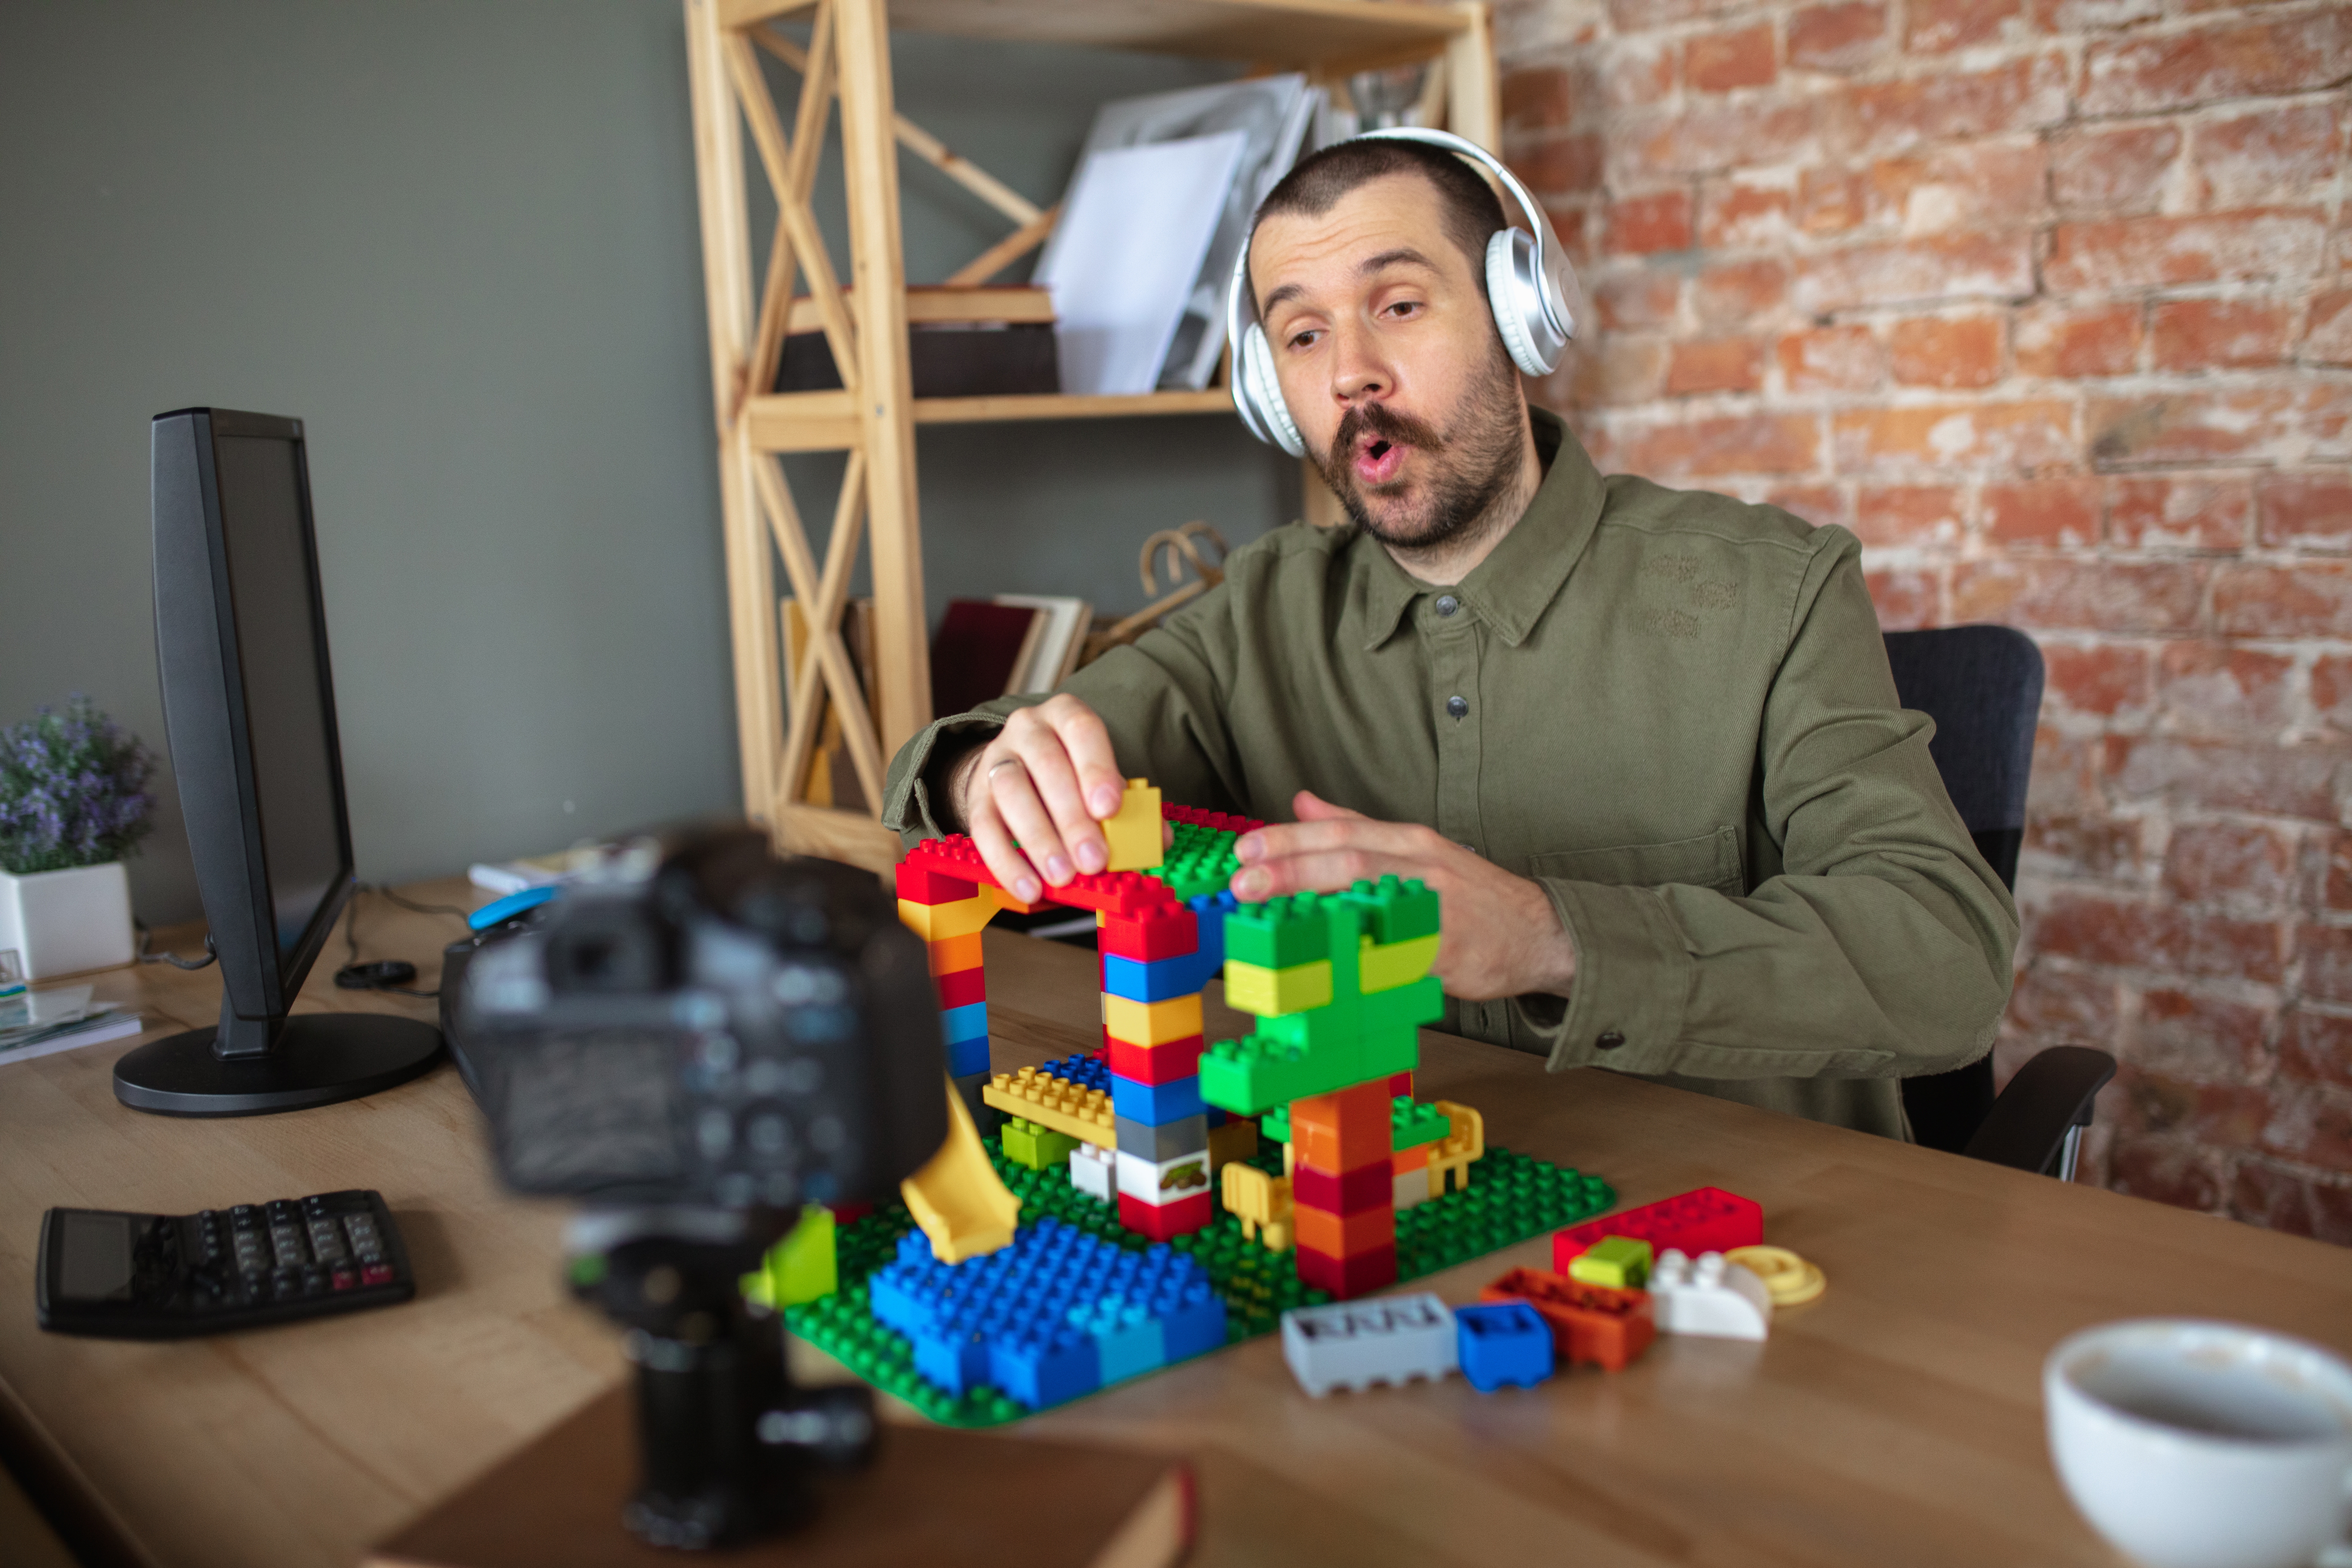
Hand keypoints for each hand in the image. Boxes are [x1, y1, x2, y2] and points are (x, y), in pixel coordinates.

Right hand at [948, 695, 1138, 903]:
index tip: (1108, 809)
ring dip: (1039, 839)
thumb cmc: (1072, 775)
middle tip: (1093, 860)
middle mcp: (1027, 729)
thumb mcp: (1103, 781)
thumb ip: (1131, 807)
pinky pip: (984, 828)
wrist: (1018, 770)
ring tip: (1062, 876)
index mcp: (1066, 716)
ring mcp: (996, 759)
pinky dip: (1007, 862)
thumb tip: (1160, 839)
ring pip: (1012, 792)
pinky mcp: (976, 795)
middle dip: (1072, 818)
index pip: (1082, 730)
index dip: (1096, 769)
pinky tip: (1030, 887)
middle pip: (1047, 766)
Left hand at [1229, 791, 1575, 1001]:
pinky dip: (1363, 957)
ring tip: (1270, 921)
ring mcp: (1438, 908)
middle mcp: (1422, 866)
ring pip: (1373, 902)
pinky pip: (1400, 954)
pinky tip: (1326, 965)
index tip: (1245, 849)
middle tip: (1245, 882)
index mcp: (1409, 840)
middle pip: (1350, 861)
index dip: (1290, 839)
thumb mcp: (1413, 848)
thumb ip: (1355, 828)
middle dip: (1292, 868)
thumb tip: (1301, 803)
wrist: (1539, 932)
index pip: (1341, 832)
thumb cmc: (1467, 893)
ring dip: (1317, 911)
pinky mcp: (1449, 950)